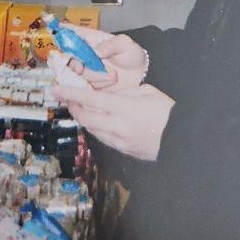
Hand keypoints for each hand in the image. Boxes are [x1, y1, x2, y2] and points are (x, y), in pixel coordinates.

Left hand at [54, 83, 173, 160]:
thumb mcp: (148, 92)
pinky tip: (97, 122)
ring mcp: (119, 141)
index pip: (90, 100)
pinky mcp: (123, 150)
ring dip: (83, 118)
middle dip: (73, 107)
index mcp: (124, 108)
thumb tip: (111, 95)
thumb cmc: (168, 112)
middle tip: (67, 98)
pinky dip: (95, 128)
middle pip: (86, 117)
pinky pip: (103, 139)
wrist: (183, 140)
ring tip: (80, 108)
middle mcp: (117, 126)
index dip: (71, 94)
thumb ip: (126, 93)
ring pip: (92, 130)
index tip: (57, 88)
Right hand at [61, 25, 147, 90]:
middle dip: (70, 61)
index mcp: (91, 40)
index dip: (60, 30)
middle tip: (80, 66)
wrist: (140, 77)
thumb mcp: (126, 44)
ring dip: (89, 76)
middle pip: (65, 55)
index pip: (71, 32)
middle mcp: (84, 54)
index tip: (54, 31)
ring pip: (72, 73)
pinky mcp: (86, 85)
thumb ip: (112, 45)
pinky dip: (87, 87)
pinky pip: (78, 87)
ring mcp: (84, 70)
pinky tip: (101, 87)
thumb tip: (97, 50)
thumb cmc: (132, 56)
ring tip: (110, 76)